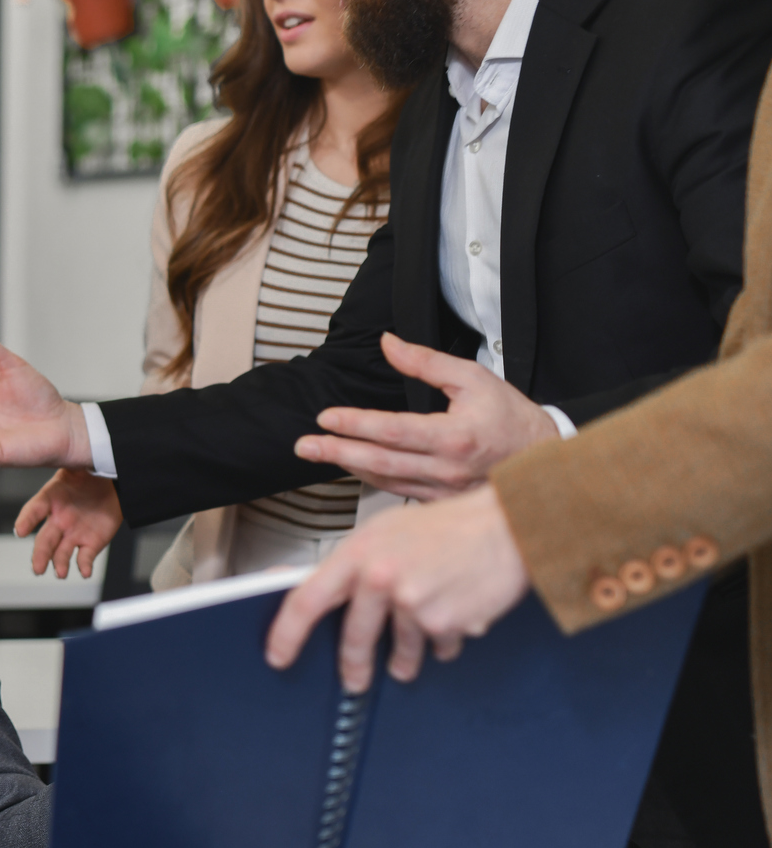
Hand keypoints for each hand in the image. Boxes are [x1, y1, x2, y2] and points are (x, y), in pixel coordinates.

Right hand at [15, 469, 121, 578]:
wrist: (112, 484)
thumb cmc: (89, 474)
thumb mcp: (78, 465)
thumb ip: (69, 463)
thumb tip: (60, 446)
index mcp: (51, 499)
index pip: (35, 510)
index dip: (26, 520)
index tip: (19, 531)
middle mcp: (59, 520)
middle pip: (45, 540)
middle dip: (40, 555)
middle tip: (37, 568)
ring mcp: (74, 533)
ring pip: (62, 553)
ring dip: (60, 564)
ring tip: (61, 572)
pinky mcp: (91, 543)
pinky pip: (85, 557)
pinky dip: (84, 566)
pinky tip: (84, 571)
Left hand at [265, 484, 530, 691]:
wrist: (508, 525)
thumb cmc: (446, 526)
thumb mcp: (385, 533)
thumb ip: (349, 564)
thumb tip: (302, 586)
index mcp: (358, 552)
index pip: (306, 599)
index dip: (286, 633)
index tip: (278, 655)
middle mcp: (380, 578)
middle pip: (354, 637)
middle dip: (354, 665)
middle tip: (355, 678)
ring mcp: (413, 603)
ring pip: (401, 646)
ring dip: (405, 657)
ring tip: (411, 655)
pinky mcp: (445, 623)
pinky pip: (437, 646)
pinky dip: (443, 640)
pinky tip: (454, 617)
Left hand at [296, 332, 559, 499]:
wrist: (545, 460)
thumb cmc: (511, 417)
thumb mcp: (473, 379)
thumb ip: (426, 362)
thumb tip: (388, 343)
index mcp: (456, 437)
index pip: (393, 431)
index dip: (355, 424)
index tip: (325, 417)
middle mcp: (448, 470)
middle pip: (380, 462)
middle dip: (336, 453)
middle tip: (303, 445)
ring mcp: (445, 492)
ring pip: (386, 481)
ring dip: (349, 467)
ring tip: (318, 454)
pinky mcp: (443, 504)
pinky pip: (399, 492)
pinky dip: (372, 479)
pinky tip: (353, 467)